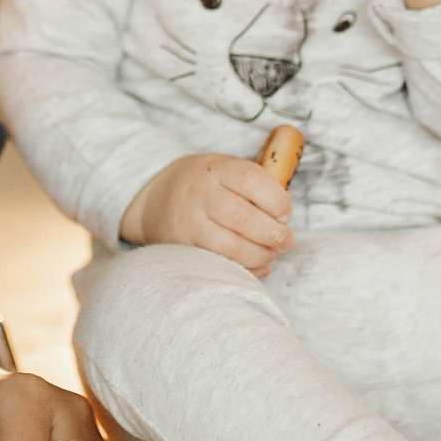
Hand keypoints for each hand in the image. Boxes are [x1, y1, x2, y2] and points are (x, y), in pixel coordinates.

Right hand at [118, 153, 294, 275]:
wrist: (154, 201)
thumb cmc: (204, 186)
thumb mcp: (224, 170)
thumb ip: (256, 184)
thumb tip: (285, 211)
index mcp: (215, 169)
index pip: (251, 180)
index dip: (277, 200)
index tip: (285, 213)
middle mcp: (200, 194)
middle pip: (244, 218)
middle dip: (274, 235)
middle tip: (286, 240)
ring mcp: (189, 223)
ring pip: (232, 248)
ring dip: (261, 256)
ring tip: (270, 254)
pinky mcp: (182, 250)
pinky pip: (219, 266)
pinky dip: (245, 270)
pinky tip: (255, 266)